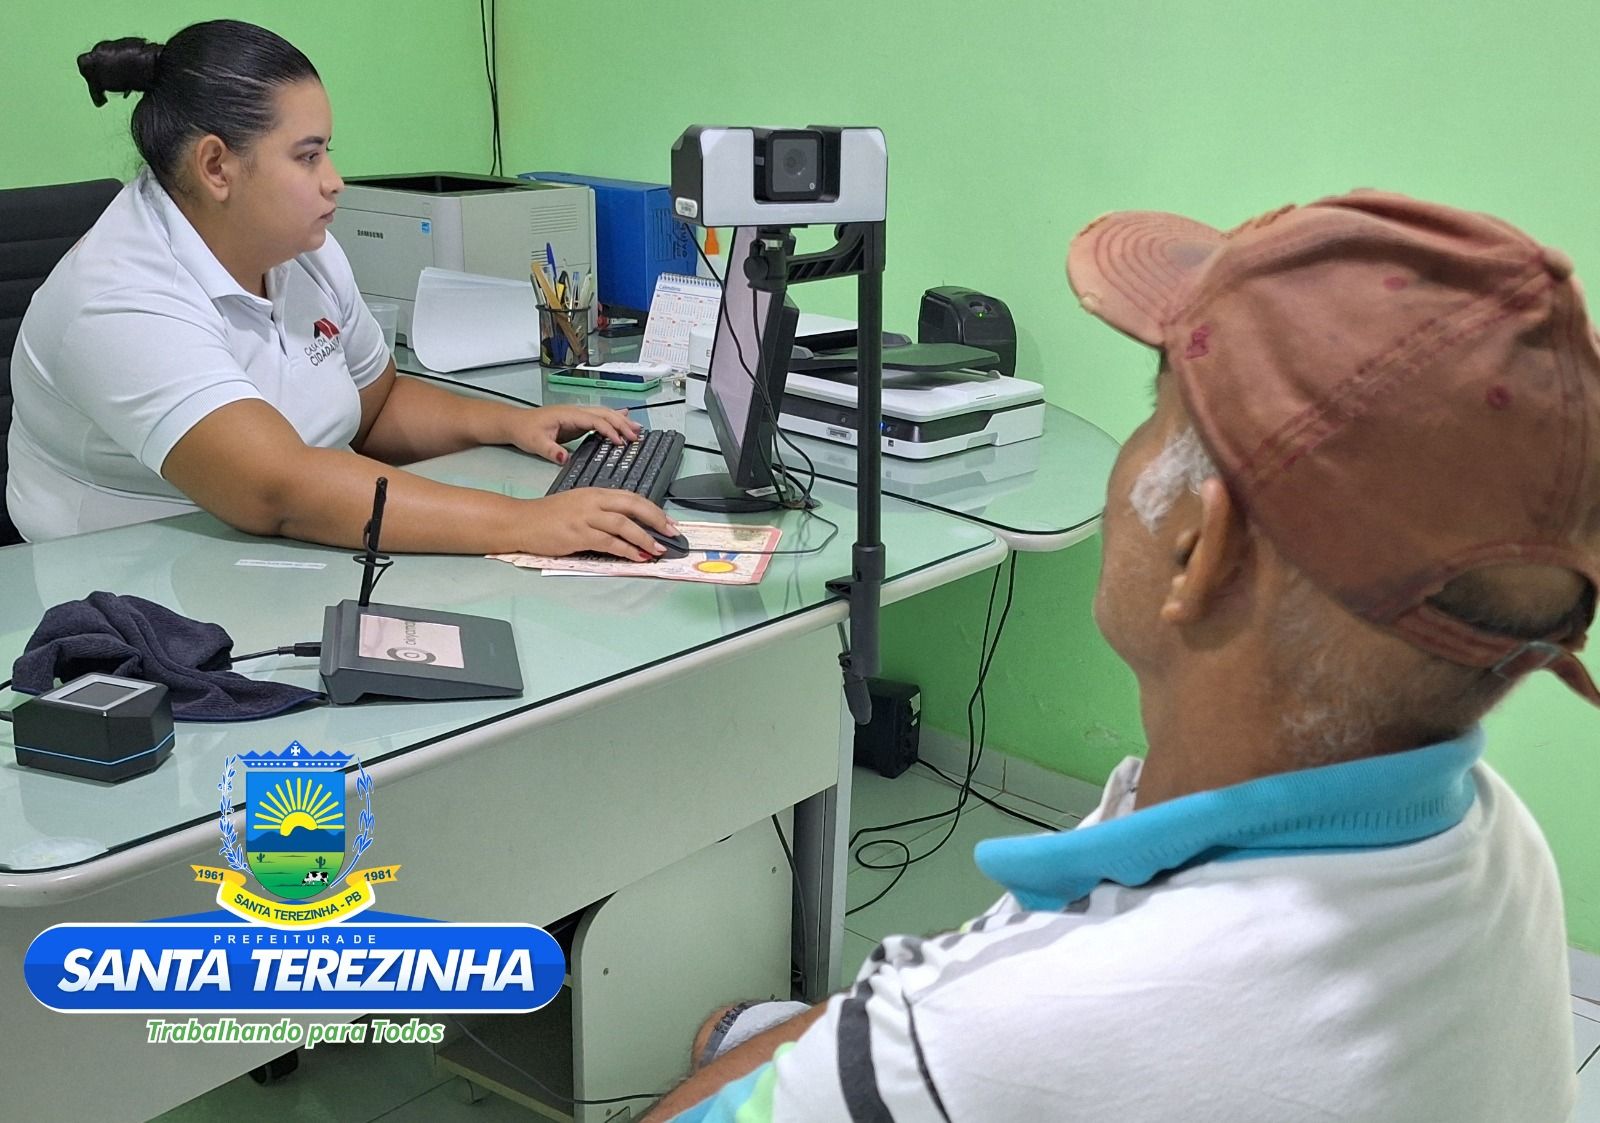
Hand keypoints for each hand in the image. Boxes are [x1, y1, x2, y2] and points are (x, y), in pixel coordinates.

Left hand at [507, 405, 640, 463]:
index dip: (609, 430)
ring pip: (604, 414)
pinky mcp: (577, 421)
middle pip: (604, 414)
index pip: (595, 420)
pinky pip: (599, 418)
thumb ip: (551, 451)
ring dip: (621, 420)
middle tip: (636, 435)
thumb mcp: (536, 443)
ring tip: (636, 429)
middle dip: (622, 423)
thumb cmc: (524, 430)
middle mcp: (575, 412)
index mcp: (568, 415)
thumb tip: (565, 458)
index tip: (620, 442)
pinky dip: (613, 419)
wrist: (515, 423)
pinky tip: (623, 417)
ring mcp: (577, 415)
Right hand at [523, 488, 679, 561]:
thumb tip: (629, 526)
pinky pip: (608, 542)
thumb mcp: (579, 505)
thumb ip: (602, 511)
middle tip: (671, 533)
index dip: (653, 510)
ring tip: (657, 549)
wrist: (521, 521)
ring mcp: (585, 517)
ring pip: (623, 525)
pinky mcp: (577, 534)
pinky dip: (626, 550)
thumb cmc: (548, 516)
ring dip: (644, 538)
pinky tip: (636, 557)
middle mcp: (592, 501)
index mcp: (595, 492)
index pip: (632, 497)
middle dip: (656, 520)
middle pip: (632, 506)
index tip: (668, 522)